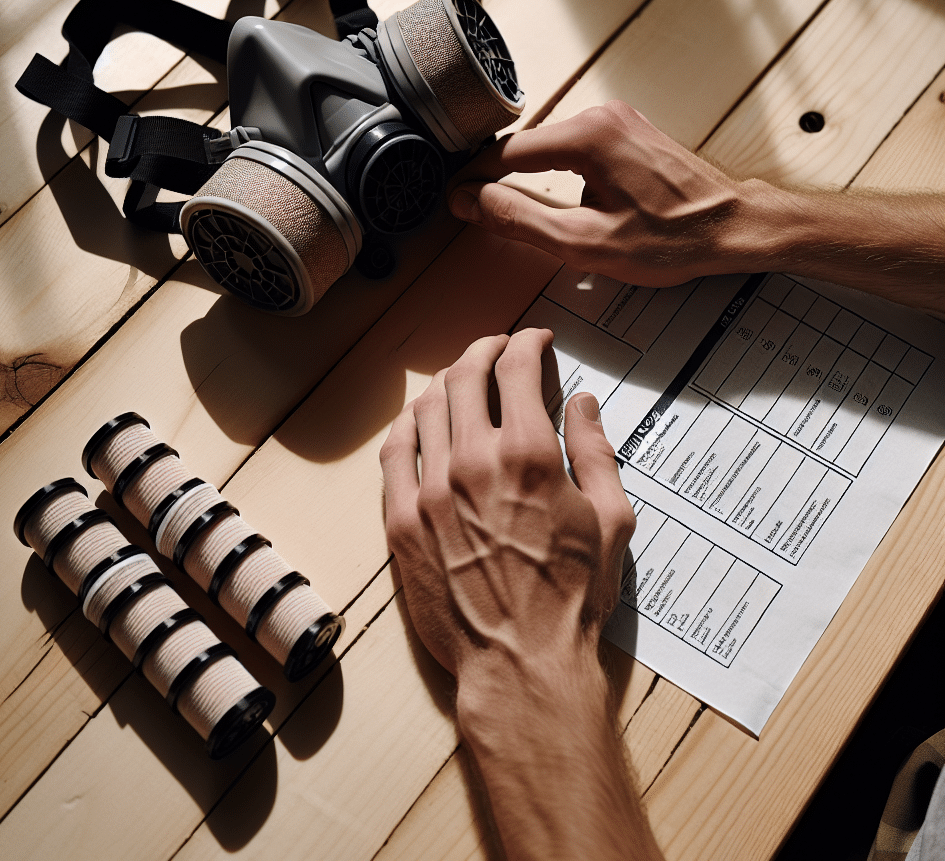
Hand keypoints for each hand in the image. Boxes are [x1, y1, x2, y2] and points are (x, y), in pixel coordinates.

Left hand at [380, 329, 662, 860]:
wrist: (521, 665)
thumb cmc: (573, 597)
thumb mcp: (610, 520)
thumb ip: (596, 450)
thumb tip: (583, 402)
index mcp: (528, 453)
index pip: (517, 367)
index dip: (527, 342)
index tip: (534, 340)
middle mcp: (471, 460)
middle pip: (465, 376)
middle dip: (484, 349)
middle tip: (497, 348)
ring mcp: (428, 488)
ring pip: (426, 407)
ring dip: (446, 382)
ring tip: (461, 380)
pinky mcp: (400, 519)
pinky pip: (393, 452)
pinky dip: (408, 424)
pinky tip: (419, 420)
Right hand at [448, 101, 752, 286]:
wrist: (736, 227)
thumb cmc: (674, 238)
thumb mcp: (585, 242)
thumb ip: (520, 219)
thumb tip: (469, 201)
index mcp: (587, 136)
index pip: (505, 153)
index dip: (474, 180)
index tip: (454, 202)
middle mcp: (601, 116)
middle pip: (526, 146)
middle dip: (500, 180)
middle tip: (480, 215)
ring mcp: (617, 120)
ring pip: (550, 148)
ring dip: (533, 180)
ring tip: (521, 215)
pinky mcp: (629, 132)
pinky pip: (576, 149)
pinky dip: (561, 176)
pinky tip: (570, 208)